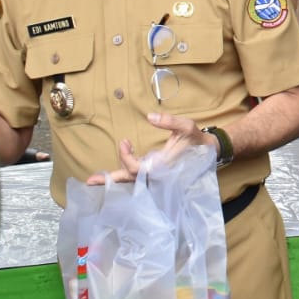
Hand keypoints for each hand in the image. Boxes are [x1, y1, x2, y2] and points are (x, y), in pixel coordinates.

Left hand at [88, 111, 214, 183]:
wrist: (208, 150)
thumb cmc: (196, 139)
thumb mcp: (186, 126)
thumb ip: (170, 121)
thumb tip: (150, 116)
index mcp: (162, 166)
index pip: (137, 169)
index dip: (126, 157)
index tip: (124, 140)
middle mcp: (158, 174)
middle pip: (130, 180)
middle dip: (110, 180)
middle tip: (90, 180)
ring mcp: (157, 175)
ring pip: (133, 181)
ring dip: (115, 178)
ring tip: (96, 179)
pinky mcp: (156, 172)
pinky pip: (137, 177)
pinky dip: (124, 175)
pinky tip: (114, 173)